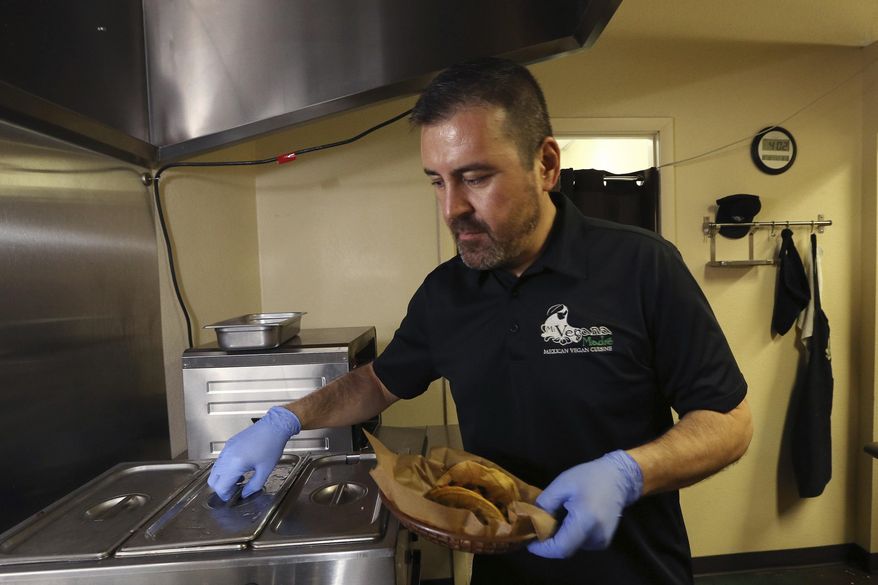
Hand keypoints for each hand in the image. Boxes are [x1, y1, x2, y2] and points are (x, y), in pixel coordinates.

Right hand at [207, 406, 300, 500]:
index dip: (226, 496)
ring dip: (223, 478)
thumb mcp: (265, 470)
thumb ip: (254, 486)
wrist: (274, 426)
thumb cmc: (271, 445)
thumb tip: (245, 494)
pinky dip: (224, 469)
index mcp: (235, 464)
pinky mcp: (229, 444)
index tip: (234, 498)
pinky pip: (220, 460)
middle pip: (212, 480)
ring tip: (239, 479)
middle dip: (222, 488)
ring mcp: (226, 449)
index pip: (220, 487)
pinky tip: (239, 469)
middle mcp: (227, 456)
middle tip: (234, 491)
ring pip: (215, 470)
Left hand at [527, 450, 642, 557]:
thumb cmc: (589, 477)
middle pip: (565, 549)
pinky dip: (569, 537)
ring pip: (572, 547)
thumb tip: (533, 519)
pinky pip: (581, 544)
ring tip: (551, 522)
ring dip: (559, 539)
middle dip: (548, 543)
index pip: (561, 547)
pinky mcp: (604, 541)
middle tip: (535, 529)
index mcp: (585, 520)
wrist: (619, 477)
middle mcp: (596, 536)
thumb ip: (545, 503)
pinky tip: (566, 522)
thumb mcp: (562, 484)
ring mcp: (602, 540)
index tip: (529, 541)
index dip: (543, 549)